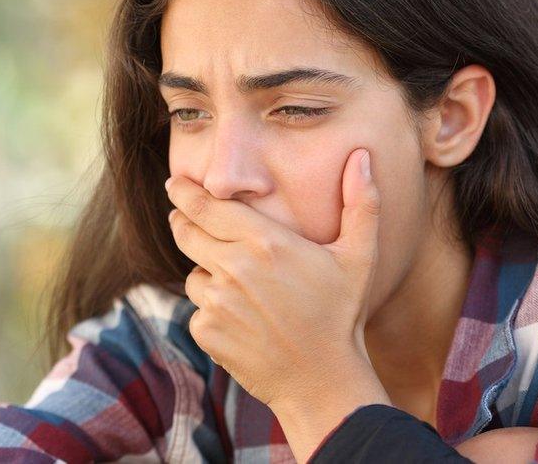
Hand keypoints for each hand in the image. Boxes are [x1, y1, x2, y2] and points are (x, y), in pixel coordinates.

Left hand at [165, 148, 382, 410]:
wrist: (323, 380)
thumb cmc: (342, 314)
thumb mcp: (360, 256)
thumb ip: (361, 202)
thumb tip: (362, 156)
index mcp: (265, 242)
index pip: (205, 206)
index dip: (184, 192)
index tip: (175, 183)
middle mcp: (233, 267)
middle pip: (185, 232)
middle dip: (182, 222)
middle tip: (185, 219)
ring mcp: (216, 301)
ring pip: (193, 274)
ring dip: (207, 274)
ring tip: (243, 290)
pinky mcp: (205, 330)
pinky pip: (197, 309)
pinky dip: (212, 311)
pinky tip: (243, 321)